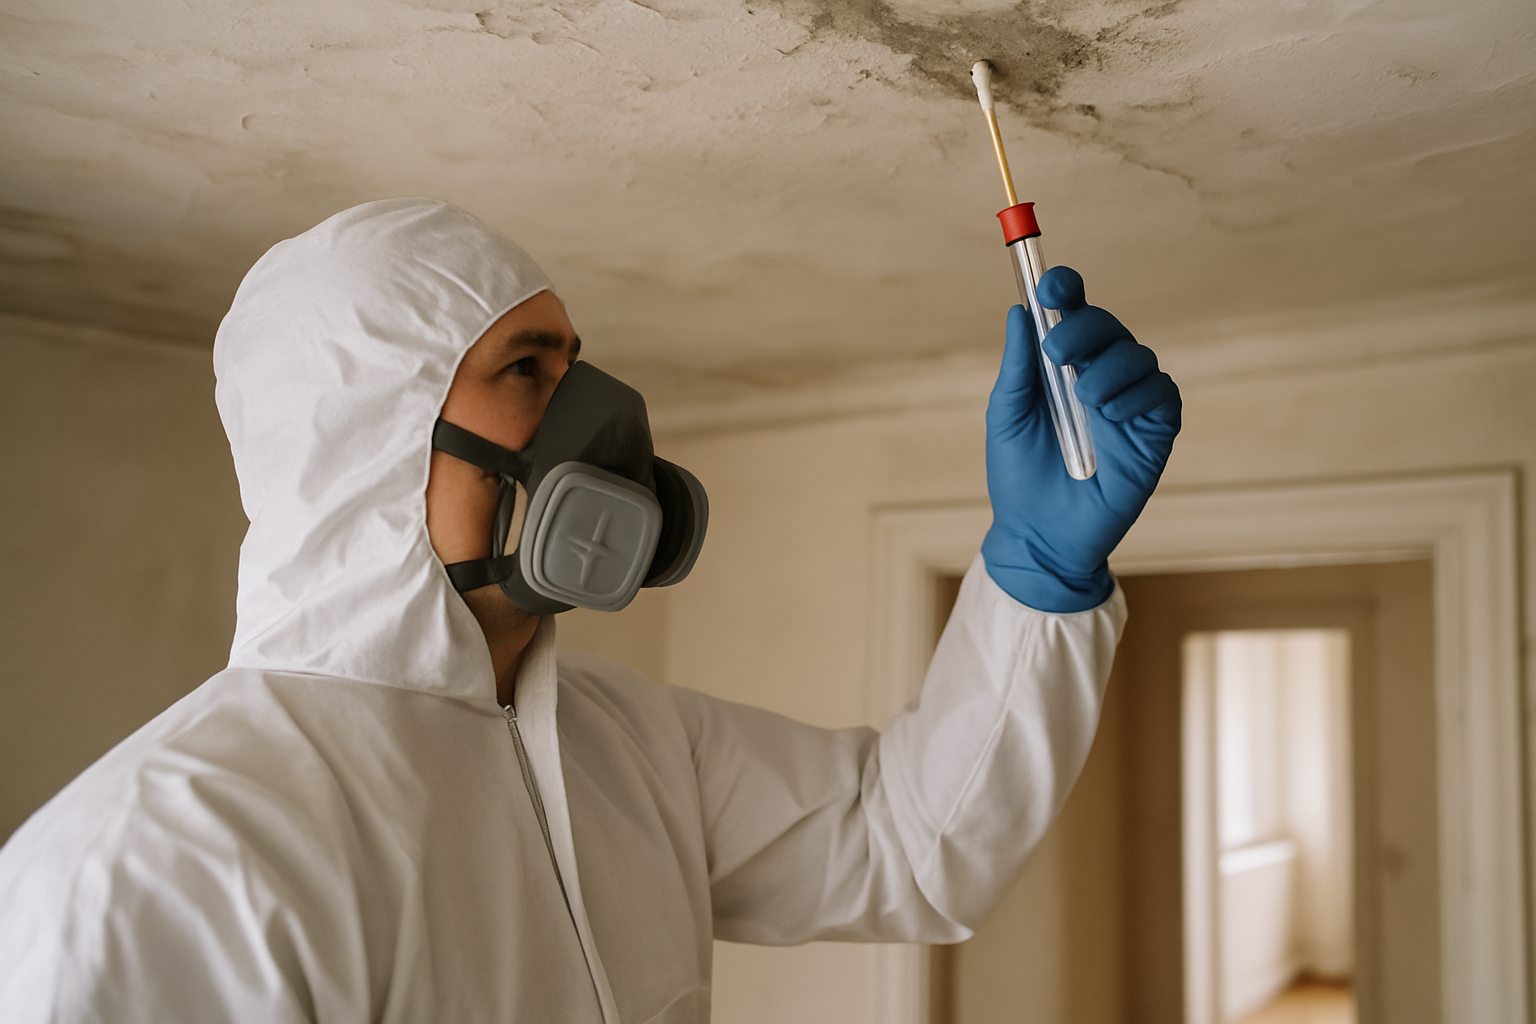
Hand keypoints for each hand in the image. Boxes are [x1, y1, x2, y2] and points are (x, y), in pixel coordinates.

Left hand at [980, 266, 1180, 611]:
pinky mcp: (1154, 432)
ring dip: (1110, 368)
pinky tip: (1110, 415)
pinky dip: (1137, 395)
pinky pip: (1162, 393)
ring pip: (1138, 356)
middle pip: (1108, 326)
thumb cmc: (1019, 476)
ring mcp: (1128, 403)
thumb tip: (1020, 310)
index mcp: (1061, 367)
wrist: (1037, 534)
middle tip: (1057, 353)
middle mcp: (1098, 377)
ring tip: (1083, 398)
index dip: (1066, 291)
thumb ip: (1017, 366)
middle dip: (1085, 328)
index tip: (1051, 286)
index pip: (1072, 313)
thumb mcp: (1008, 415)